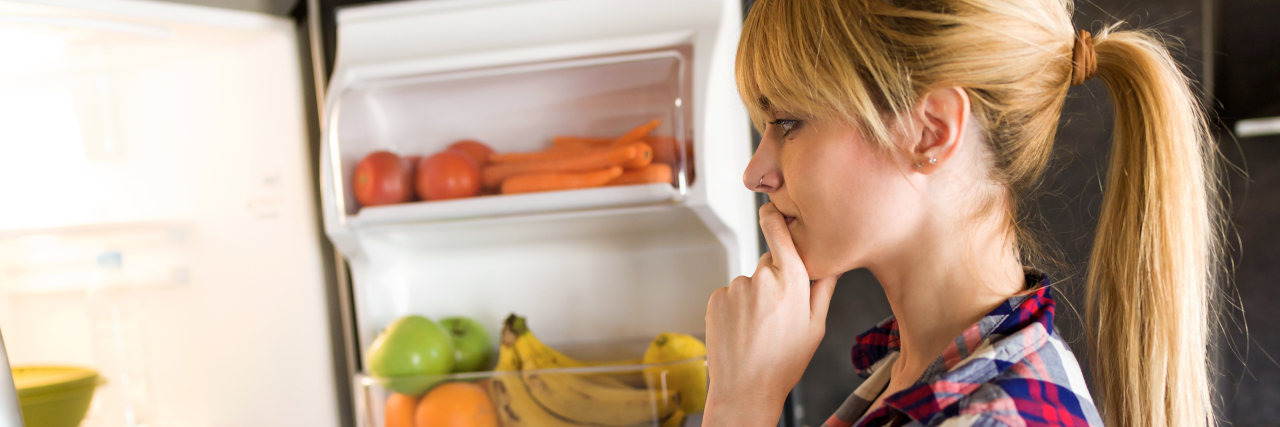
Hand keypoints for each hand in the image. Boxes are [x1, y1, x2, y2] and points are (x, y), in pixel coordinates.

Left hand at [702, 202, 840, 425]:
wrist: (745, 389)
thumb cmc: (784, 363)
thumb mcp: (815, 327)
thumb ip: (824, 289)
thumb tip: (834, 262)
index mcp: (792, 284)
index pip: (781, 235)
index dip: (775, 218)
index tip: (772, 208)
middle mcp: (762, 279)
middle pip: (770, 263)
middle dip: (774, 278)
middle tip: (778, 313)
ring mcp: (736, 288)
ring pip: (749, 282)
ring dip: (754, 297)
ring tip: (759, 328)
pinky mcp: (717, 298)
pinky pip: (730, 294)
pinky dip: (736, 307)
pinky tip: (743, 329)